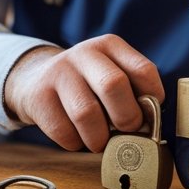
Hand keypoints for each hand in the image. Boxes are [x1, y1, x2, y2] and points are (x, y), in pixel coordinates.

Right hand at [3, 34, 164, 152]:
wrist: (35, 79)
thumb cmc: (87, 84)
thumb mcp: (110, 72)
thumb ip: (132, 90)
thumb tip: (149, 123)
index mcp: (109, 45)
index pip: (143, 70)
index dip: (152, 99)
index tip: (148, 115)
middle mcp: (84, 53)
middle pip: (113, 85)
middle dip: (127, 117)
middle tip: (126, 130)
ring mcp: (58, 73)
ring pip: (86, 113)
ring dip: (100, 138)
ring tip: (101, 140)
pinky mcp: (39, 97)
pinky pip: (64, 132)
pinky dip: (76, 143)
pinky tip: (78, 135)